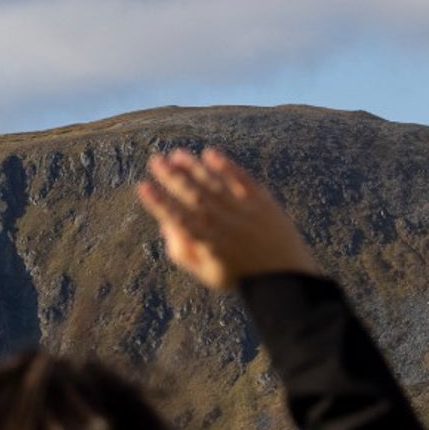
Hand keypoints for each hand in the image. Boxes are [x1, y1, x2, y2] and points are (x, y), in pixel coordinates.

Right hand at [136, 147, 321, 290]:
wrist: (285, 275)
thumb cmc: (240, 275)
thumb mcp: (205, 272)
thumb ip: (182, 250)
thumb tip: (165, 225)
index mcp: (207, 242)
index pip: (178, 218)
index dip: (158, 203)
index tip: (143, 187)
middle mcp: (224, 223)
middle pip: (194, 196)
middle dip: (172, 178)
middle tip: (155, 160)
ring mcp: (244, 210)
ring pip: (215, 184)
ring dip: (194, 168)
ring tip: (176, 154)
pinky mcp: (262, 201)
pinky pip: (241, 180)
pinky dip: (225, 166)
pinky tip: (209, 154)